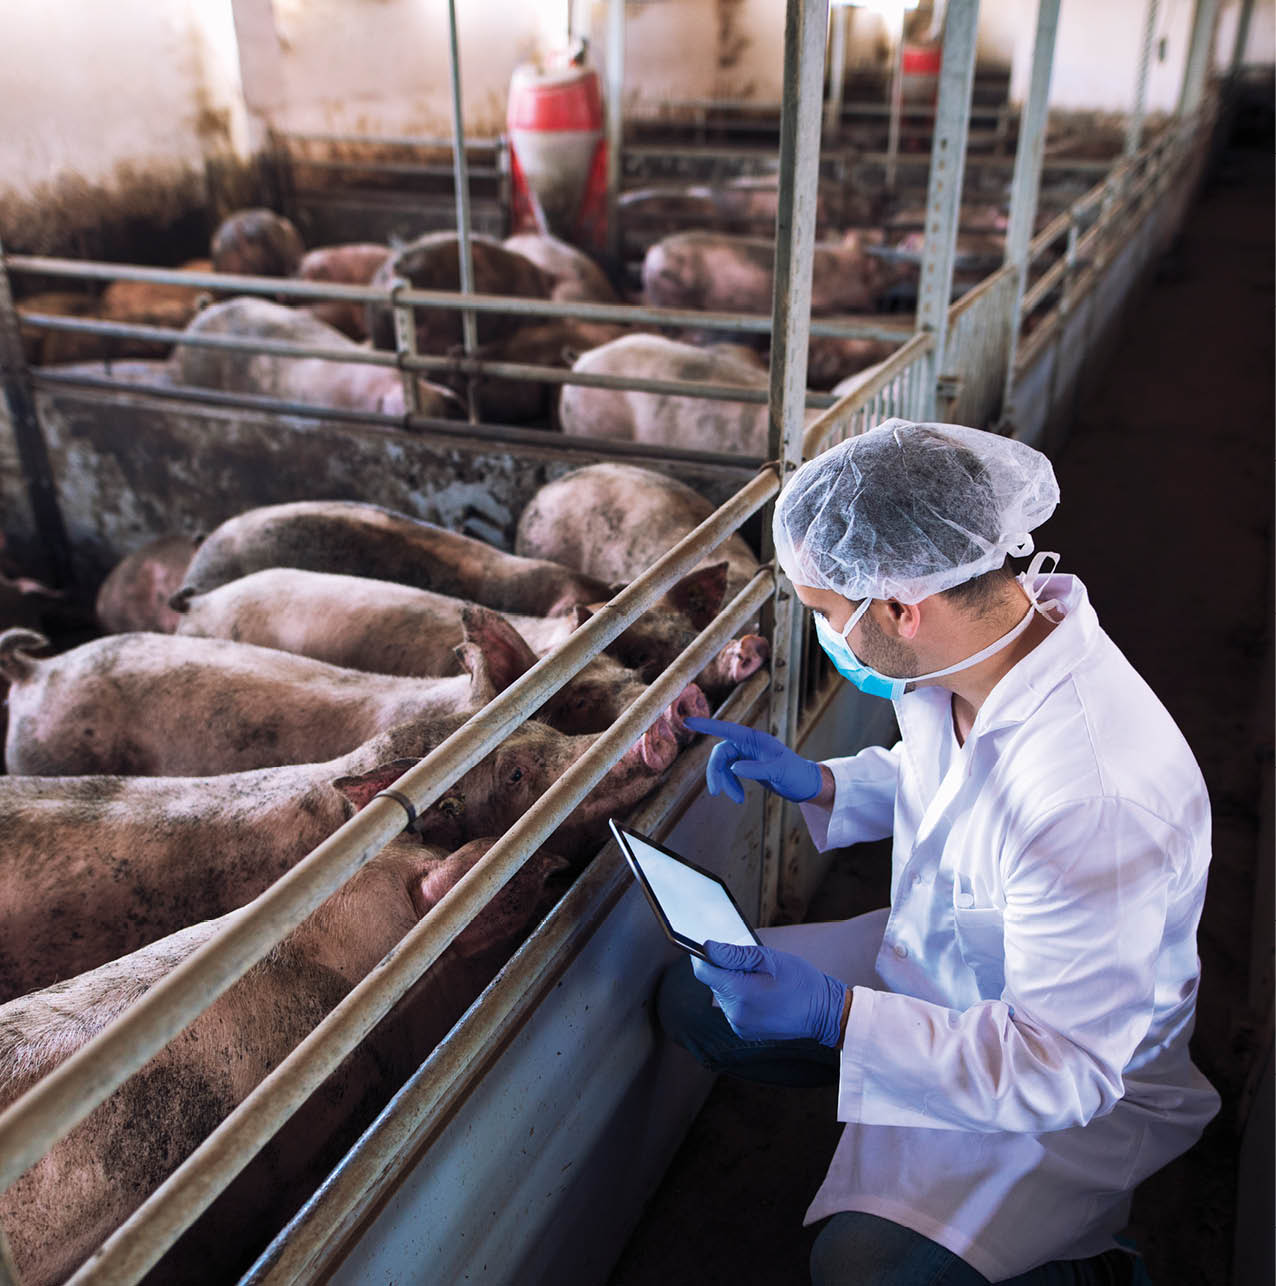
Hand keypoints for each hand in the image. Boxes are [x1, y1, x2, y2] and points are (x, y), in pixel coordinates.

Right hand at [685, 716, 821, 804]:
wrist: (804, 785)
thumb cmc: (796, 774)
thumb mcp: (779, 772)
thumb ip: (756, 769)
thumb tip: (733, 767)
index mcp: (754, 738)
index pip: (725, 729)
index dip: (706, 725)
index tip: (687, 721)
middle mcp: (748, 743)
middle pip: (720, 754)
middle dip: (716, 773)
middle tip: (717, 793)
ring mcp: (746, 754)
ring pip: (723, 765)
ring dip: (725, 782)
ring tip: (737, 799)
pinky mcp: (746, 766)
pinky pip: (728, 773)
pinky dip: (730, 784)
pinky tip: (738, 796)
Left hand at [691, 940, 848, 1047]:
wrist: (823, 1012)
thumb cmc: (801, 982)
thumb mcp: (769, 959)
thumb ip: (734, 954)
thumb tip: (708, 948)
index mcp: (740, 993)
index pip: (703, 971)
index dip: (704, 955)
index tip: (713, 946)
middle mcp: (735, 1014)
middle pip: (713, 982)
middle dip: (725, 968)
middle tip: (753, 965)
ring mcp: (739, 1026)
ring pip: (723, 994)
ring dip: (733, 983)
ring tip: (761, 981)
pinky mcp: (744, 1032)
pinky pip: (733, 1008)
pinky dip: (740, 998)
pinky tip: (761, 994)